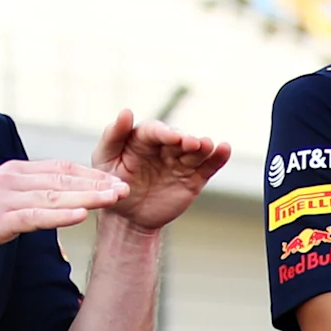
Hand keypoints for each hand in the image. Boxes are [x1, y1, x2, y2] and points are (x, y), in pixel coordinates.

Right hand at [0, 158, 126, 267]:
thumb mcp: (1, 203)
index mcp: (14, 172)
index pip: (60, 169)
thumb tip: (55, 204)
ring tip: (114, 199)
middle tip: (126, 188)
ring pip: (54, 196)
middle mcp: (11, 179)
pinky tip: (81, 215)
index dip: (90, 174)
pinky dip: (59, 215)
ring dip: (87, 197)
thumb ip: (27, 198)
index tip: (115, 180)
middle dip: (96, 183)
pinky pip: (34, 216)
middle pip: (62, 179)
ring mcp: (4, 198)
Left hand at [91, 110, 230, 231]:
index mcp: (142, 139)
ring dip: (204, 147)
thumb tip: (126, 111)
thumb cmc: (111, 185)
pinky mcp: (193, 179)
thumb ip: (113, 136)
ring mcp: (180, 162)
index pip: (154, 131)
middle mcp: (164, 147)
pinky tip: (225, 149)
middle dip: (186, 139)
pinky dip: (218, 158)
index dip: (164, 133)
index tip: (171, 136)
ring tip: (209, 145)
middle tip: (192, 143)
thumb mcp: (105, 160)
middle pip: (178, 139)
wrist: (128, 219)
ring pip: (195, 151)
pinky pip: (207, 167)